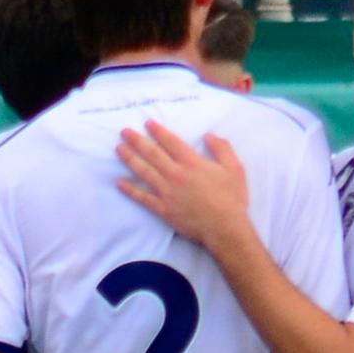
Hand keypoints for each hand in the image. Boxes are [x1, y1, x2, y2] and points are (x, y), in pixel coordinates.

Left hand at [117, 122, 250, 249]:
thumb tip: (209, 135)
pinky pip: (143, 198)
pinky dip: (130, 190)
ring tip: (118, 149)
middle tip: (124, 132)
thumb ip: (222, 148)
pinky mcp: (163, 209)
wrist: (225, 229)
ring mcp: (167, 192)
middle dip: (136, 141)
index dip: (158, 131)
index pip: (170, 142)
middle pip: (152, 153)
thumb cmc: (231, 199)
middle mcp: (175, 174)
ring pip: (144, 172)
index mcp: (192, 163)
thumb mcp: (235, 168)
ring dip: (130, 159)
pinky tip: (119, 183)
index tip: (147, 123)